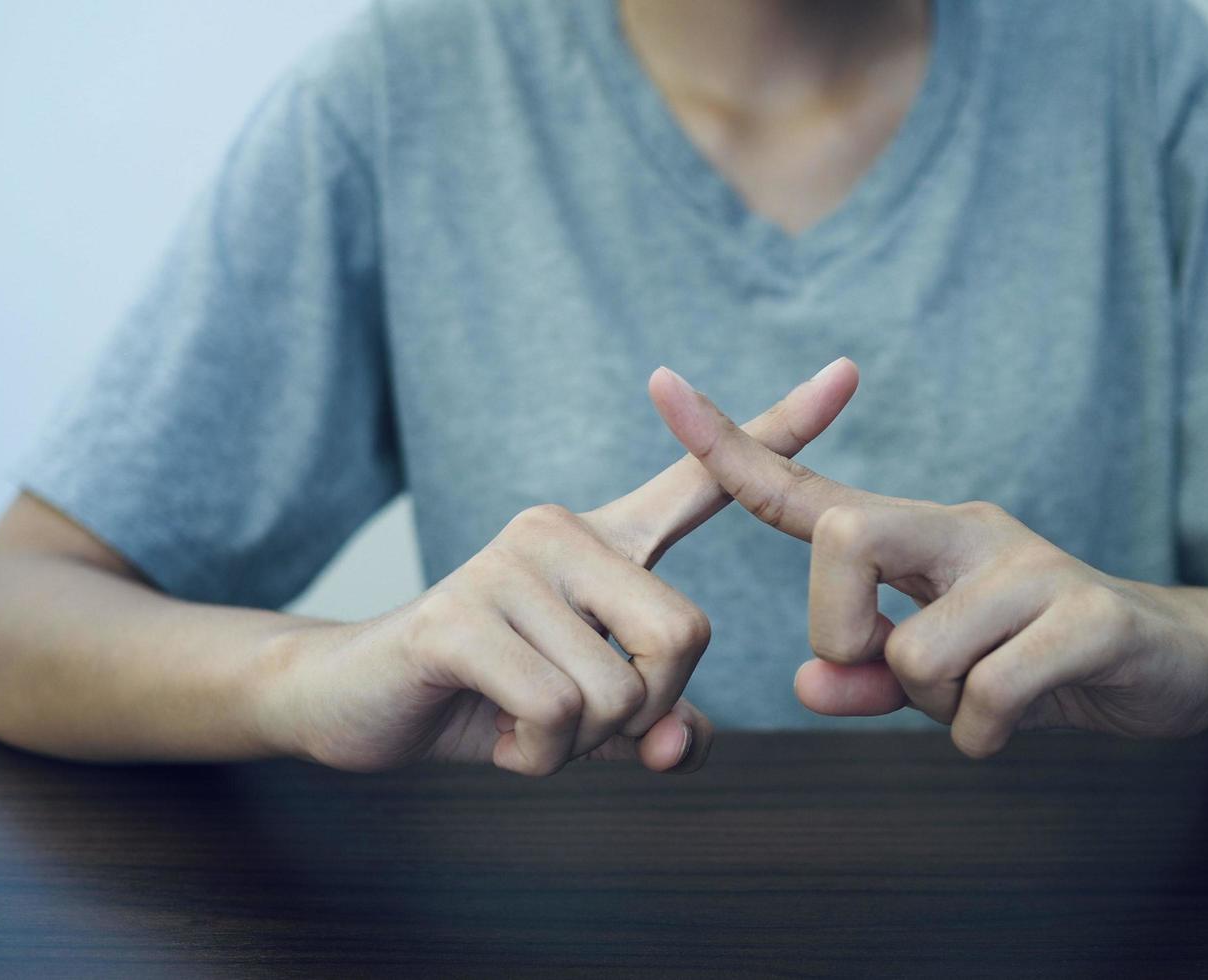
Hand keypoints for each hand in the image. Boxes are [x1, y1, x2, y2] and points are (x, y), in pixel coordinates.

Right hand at [257, 359, 862, 774]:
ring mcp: (510, 563)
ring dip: (580, 744)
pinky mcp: (460, 613)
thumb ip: (652, 726)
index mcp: (605, 542)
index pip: (703, 481)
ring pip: (618, 689)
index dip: (780, 429)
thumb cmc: (484, 696)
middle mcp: (563, 530)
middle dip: (646, 709)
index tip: (850, 371)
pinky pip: (557, 712)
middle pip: (684, 635)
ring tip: (525, 724)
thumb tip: (687, 748)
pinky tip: (496, 735)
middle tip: (582, 721)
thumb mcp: (585, 716)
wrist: (358, 701)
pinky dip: (537, 757)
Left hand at [648, 363, 1207, 757]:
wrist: (1172, 663)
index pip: (808, 493)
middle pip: (843, 540)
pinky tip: (1018, 720)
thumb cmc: (1036, 661)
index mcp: (919, 537)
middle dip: (840, 627)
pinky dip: (985, 732)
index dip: (730, 446)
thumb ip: (866, 676)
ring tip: (987, 697)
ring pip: (917, 648)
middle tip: (882, 667)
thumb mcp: (937, 676)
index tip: (659, 385)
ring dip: (938, 703)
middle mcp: (965, 531)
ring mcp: (1028, 567)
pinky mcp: (1086, 615)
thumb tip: (804, 684)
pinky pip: (990, 692)